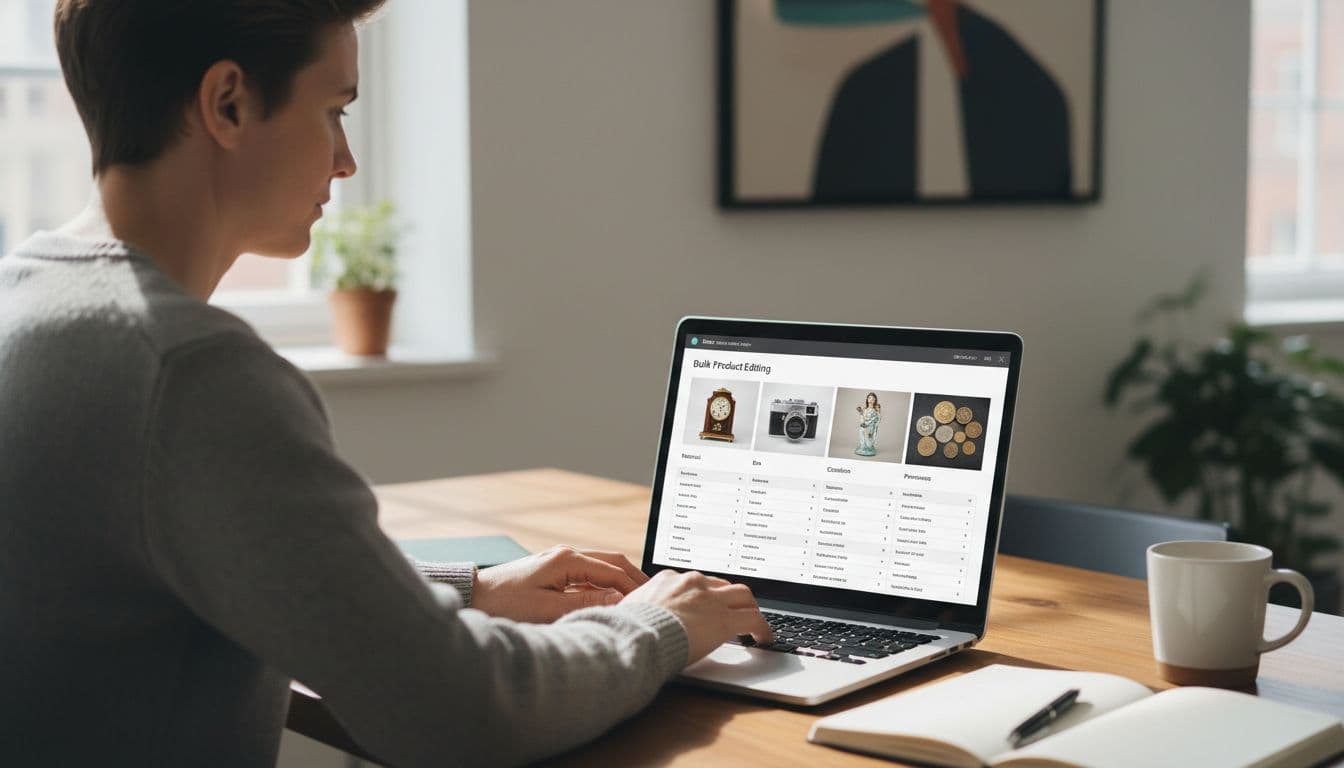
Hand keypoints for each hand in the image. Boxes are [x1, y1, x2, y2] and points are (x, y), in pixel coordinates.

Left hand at [473, 545, 647, 622]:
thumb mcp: (548, 609)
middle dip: (634, 577)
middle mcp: (566, 554)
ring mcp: (558, 560)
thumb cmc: (505, 605)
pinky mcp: (552, 570)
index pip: (613, 571)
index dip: (634, 587)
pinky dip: (603, 583)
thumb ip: (585, 603)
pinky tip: (610, 598)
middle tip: (654, 595)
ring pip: (601, 566)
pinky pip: (587, 574)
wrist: (474, 598)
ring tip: (638, 598)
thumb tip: (618, 598)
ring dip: (620, 579)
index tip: (651, 602)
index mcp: (567, 559)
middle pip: (612, 561)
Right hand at [622, 569, 772, 663]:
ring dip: (750, 609)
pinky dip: (762, 628)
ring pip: (743, 596)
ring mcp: (710, 598)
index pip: (696, 582)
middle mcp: (692, 582)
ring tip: (754, 623)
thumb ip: (636, 609)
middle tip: (736, 611)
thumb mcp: (629, 611)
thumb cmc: (627, 629)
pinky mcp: (724, 618)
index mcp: (669, 579)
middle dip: (731, 597)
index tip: (708, 604)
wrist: (636, 636)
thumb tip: (625, 616)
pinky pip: (753, 619)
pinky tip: (764, 638)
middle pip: (722, 584)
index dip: (706, 595)